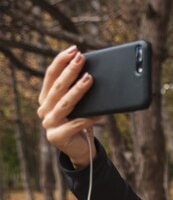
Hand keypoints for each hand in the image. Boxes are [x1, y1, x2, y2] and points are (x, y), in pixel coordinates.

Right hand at [37, 45, 100, 167]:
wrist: (80, 148)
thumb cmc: (81, 122)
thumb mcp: (78, 104)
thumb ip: (78, 90)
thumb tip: (92, 71)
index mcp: (46, 98)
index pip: (51, 76)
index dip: (61, 61)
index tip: (73, 50)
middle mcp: (44, 109)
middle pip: (58, 87)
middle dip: (70, 71)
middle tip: (82, 58)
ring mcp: (49, 124)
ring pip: (65, 104)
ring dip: (78, 90)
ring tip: (90, 79)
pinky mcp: (57, 136)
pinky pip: (76, 124)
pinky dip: (89, 118)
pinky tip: (101, 113)